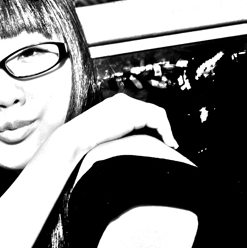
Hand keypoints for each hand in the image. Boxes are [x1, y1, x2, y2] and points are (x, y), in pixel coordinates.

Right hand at [54, 93, 177, 159]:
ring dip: (166, 129)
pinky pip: (157, 119)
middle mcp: (121, 101)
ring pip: (157, 113)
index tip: (158, 139)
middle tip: (169, 142)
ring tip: (171, 144)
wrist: (75, 139)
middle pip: (151, 110)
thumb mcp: (102, 136)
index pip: (140, 111)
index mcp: (114, 105)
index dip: (152, 125)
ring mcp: (127, 105)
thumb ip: (117, 135)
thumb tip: (127, 146)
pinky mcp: (132, 112)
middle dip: (162, 126)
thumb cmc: (83, 143)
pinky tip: (168, 143)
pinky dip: (166, 131)